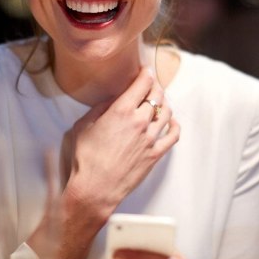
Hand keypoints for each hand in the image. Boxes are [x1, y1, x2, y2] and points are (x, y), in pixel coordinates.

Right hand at [63, 67, 179, 217]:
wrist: (95, 188)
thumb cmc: (85, 158)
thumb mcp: (83, 126)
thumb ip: (99, 108)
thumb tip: (111, 101)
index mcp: (121, 110)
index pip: (142, 83)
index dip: (146, 73)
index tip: (145, 70)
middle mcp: (140, 121)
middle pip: (157, 95)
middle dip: (155, 86)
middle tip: (150, 84)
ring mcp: (150, 138)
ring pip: (167, 112)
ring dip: (164, 103)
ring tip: (159, 101)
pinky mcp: (155, 154)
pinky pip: (173, 135)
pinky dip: (175, 125)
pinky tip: (171, 122)